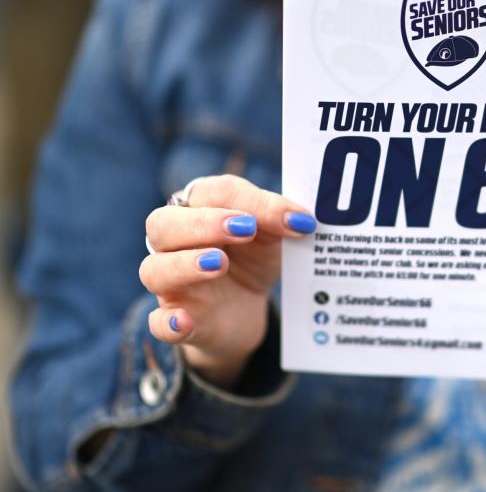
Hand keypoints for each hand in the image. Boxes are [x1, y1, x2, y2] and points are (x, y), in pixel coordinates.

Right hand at [139, 175, 316, 388]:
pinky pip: (159, 323)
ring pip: (154, 270)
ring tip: (220, 263)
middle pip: (162, 224)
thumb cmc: (252, 258)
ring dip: (184, 265)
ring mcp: (171, 283)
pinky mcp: (175, 320)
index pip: (207, 193)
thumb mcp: (270, 236)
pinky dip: (167, 322)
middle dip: (203, 224)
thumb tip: (301, 220)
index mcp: (198, 209)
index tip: (271, 216)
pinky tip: (183, 321)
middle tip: (245, 230)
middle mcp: (174, 243)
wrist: (247, 307)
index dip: (239, 201)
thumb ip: (279, 220)